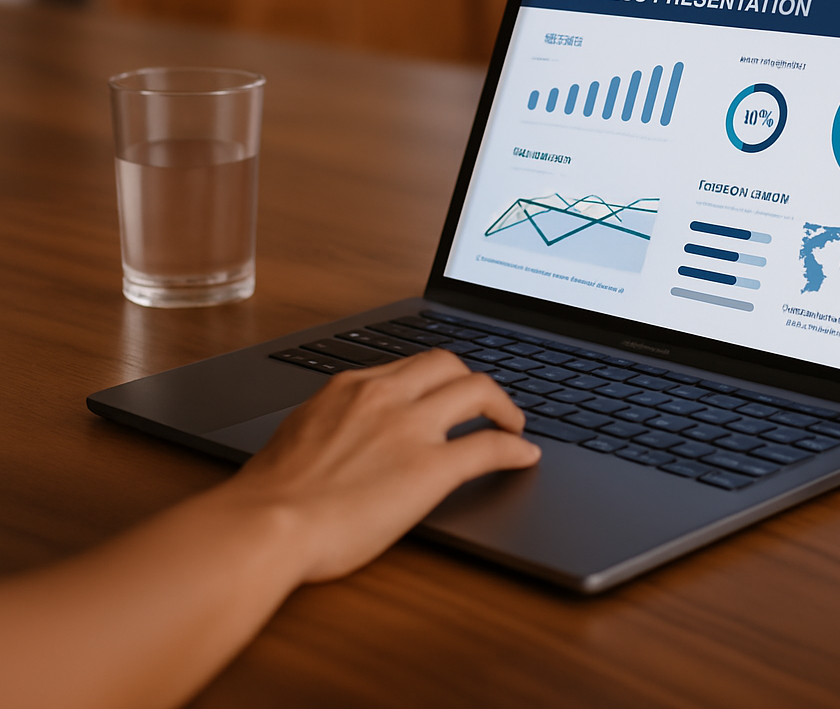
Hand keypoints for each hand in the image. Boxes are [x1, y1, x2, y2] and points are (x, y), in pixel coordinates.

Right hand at [226, 349, 541, 583]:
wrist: (266, 524)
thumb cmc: (270, 493)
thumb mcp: (299, 433)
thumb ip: (332, 421)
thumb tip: (343, 432)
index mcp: (352, 386)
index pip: (409, 365)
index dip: (437, 377)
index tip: (446, 390)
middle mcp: (385, 395)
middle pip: (449, 363)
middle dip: (473, 379)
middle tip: (486, 403)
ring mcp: (411, 429)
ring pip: (477, 390)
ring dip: (503, 405)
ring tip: (514, 424)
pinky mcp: (431, 469)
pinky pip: (489, 447)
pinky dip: (514, 448)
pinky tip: (524, 456)